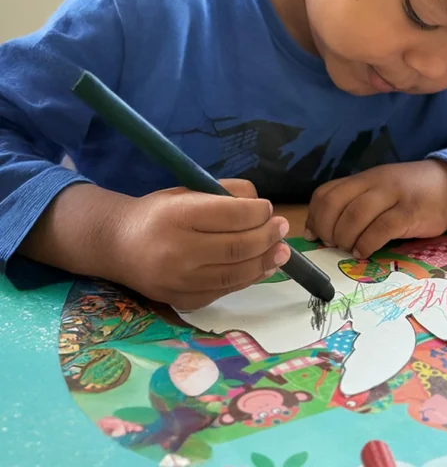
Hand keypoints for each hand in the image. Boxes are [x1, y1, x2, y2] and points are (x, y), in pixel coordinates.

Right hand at [112, 179, 289, 309]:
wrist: (118, 245)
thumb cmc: (158, 212)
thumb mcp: (187, 191)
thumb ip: (225, 193)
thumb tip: (262, 208)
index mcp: (177, 216)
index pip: (230, 216)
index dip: (257, 213)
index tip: (268, 209)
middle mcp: (177, 251)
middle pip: (237, 247)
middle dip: (267, 237)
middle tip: (283, 228)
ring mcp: (180, 282)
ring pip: (235, 274)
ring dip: (265, 262)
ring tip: (282, 251)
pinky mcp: (183, 301)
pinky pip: (225, 291)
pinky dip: (248, 279)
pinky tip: (262, 267)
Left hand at [304, 160, 446, 258]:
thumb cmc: (409, 191)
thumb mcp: (378, 190)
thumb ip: (353, 203)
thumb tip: (319, 230)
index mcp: (363, 178)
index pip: (326, 193)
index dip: (314, 216)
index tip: (314, 235)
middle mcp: (374, 183)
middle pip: (335, 203)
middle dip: (326, 229)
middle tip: (331, 244)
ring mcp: (393, 196)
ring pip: (355, 215)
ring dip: (345, 237)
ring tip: (348, 249)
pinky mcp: (410, 212)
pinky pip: (381, 228)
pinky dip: (367, 243)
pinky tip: (364, 252)